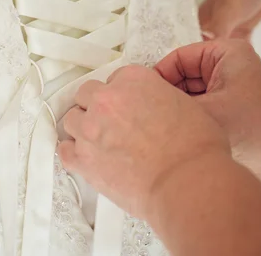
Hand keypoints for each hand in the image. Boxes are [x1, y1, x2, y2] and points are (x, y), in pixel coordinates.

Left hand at [58, 65, 228, 221]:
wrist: (188, 182)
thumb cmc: (195, 147)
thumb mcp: (183, 103)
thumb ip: (157, 97)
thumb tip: (153, 107)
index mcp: (133, 79)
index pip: (115, 78)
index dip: (121, 94)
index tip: (126, 106)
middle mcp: (107, 98)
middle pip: (87, 94)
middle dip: (97, 107)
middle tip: (111, 123)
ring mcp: (91, 128)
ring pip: (72, 119)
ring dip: (84, 128)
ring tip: (99, 142)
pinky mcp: (84, 159)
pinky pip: (65, 150)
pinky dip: (73, 153)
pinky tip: (84, 157)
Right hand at [156, 39, 260, 184]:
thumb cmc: (259, 133)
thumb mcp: (205, 111)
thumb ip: (171, 103)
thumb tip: (141, 97)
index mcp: (227, 52)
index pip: (179, 57)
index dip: (158, 76)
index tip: (142, 94)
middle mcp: (229, 65)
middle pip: (183, 74)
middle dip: (168, 95)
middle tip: (148, 112)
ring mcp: (230, 85)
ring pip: (189, 92)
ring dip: (178, 108)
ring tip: (162, 123)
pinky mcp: (230, 104)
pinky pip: (200, 104)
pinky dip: (189, 116)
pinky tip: (177, 131)